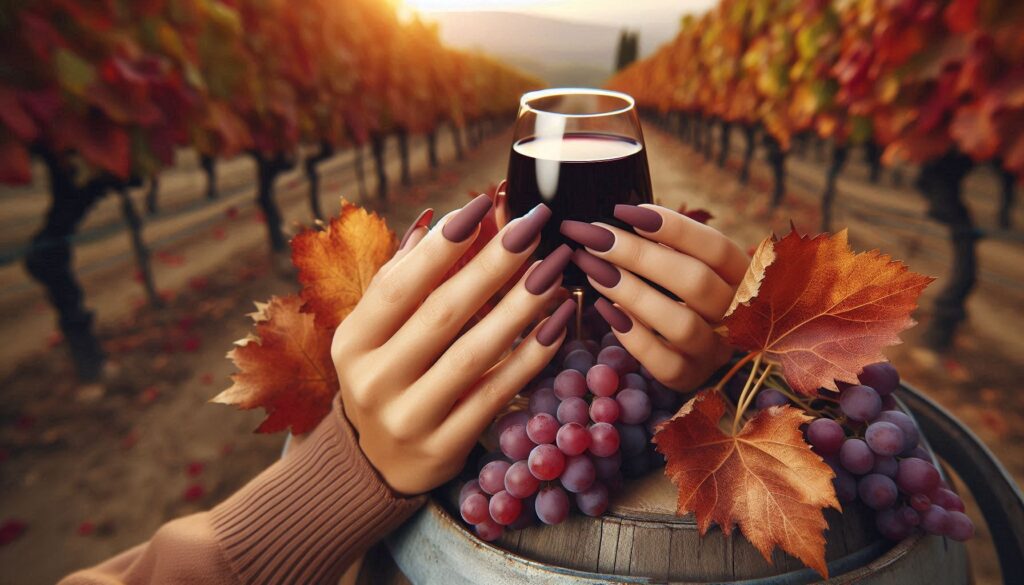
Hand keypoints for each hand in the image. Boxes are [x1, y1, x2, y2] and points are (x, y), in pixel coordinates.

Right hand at [331, 195, 575, 494]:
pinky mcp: (445, 446)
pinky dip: (531, 356)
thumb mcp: (374, 333)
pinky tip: (558, 322)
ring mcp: (409, 417)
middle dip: (493, 264)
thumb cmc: (386, 377)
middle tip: (533, 226)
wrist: (377, 466)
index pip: (398, 285)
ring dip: (521, 306)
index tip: (482, 204)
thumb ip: (401, 278)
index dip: (442, 245)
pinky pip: (497, 393)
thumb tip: (437, 218)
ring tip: (555, 268)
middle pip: (442, 314)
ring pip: (474, 353)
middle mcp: (374, 380)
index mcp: (353, 342)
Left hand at [561, 204, 747, 390]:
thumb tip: (618, 219)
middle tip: (594, 236)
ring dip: (632, 292)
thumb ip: (666, 246)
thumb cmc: (686, 295)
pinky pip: (662, 361)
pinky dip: (632, 335)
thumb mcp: (688, 266)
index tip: (625, 211)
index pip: (716, 248)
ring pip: (680, 323)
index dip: (674, 227)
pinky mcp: (690, 377)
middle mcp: (737, 315)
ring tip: (593, 268)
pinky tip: (604, 308)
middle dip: (639, 254)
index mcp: (743, 278)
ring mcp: (715, 350)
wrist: (698, 353)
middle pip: (695, 281)